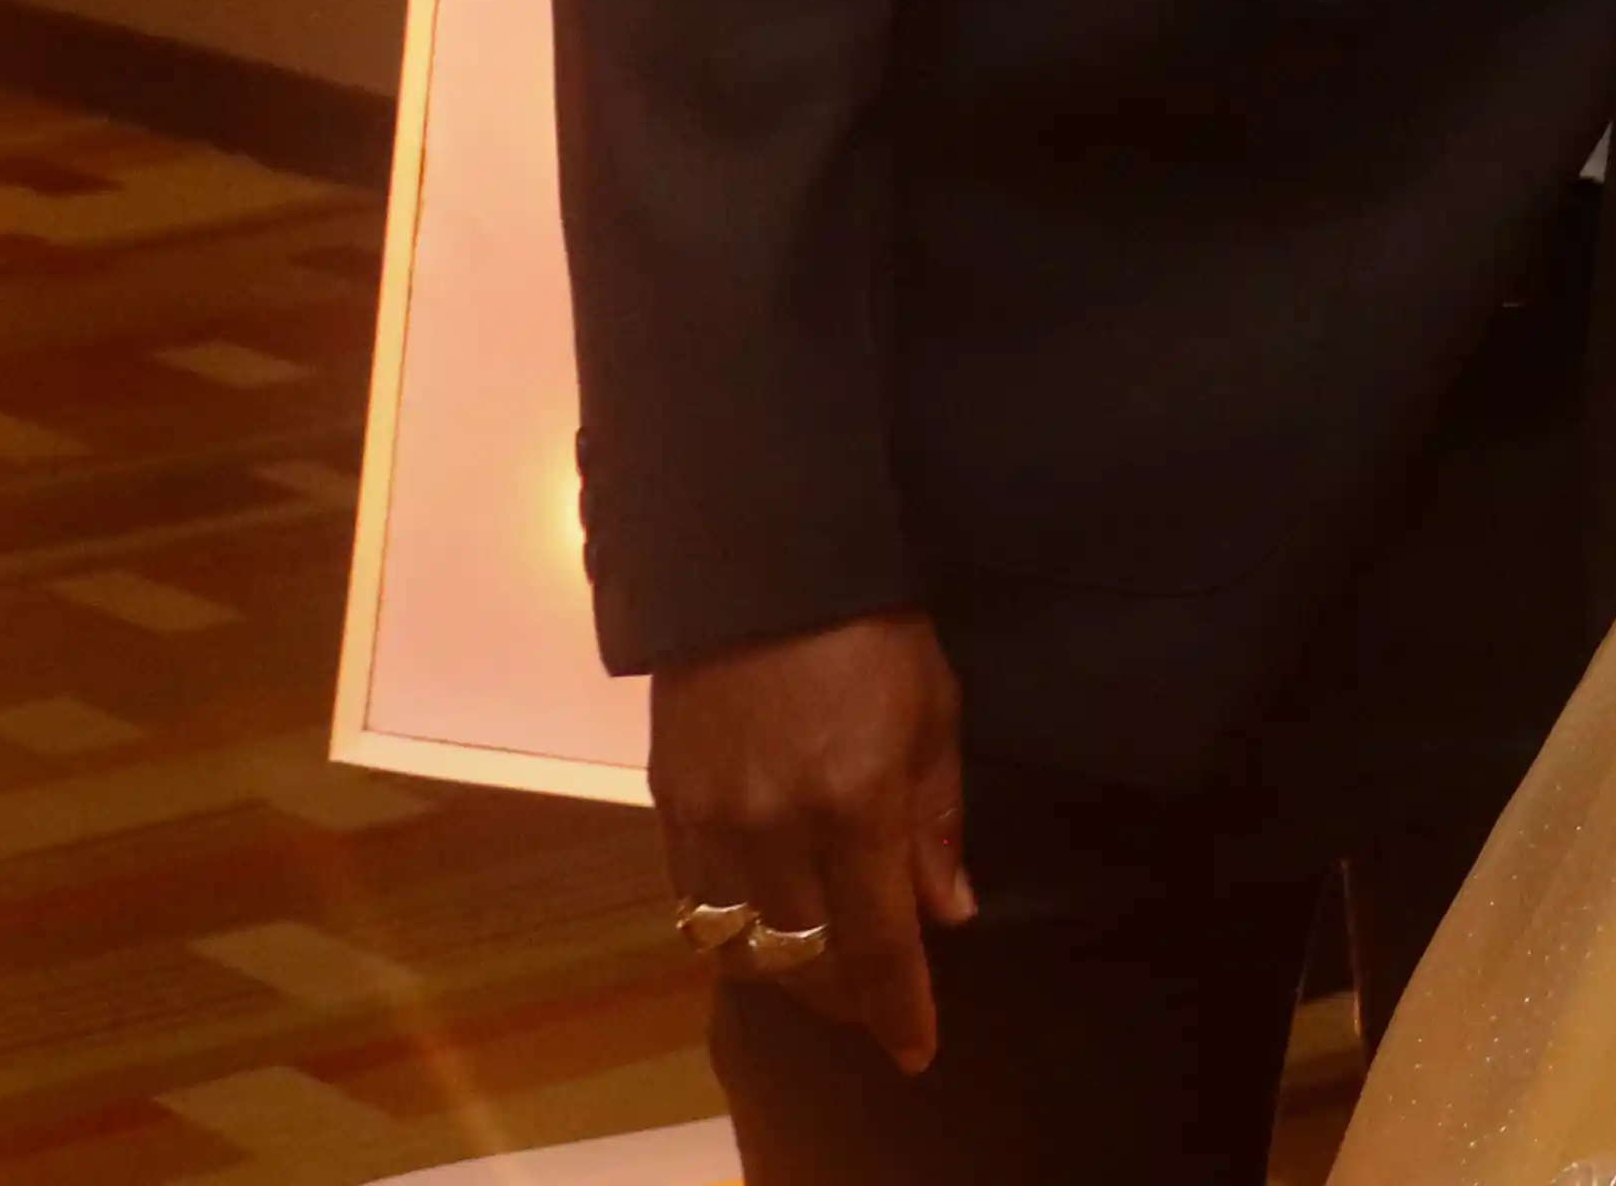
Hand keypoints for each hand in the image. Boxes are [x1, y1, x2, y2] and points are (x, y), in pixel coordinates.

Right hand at [653, 611, 972, 1072]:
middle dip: (847, 998)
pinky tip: (767, 925)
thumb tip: (946, 914)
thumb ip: (935, 824)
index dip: (900, 1008)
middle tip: (880, 1005)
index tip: (918, 1051)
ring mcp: (711, 821)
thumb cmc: (873, 630)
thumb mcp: (934, 715)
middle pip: (805, 961)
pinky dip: (735, 931)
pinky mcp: (668, 804)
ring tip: (825, 971)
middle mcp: (774, 829)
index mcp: (854, 805)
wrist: (761, 564)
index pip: (880, 944)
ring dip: (787, 973)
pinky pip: (694, 903)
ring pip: (742, 946)